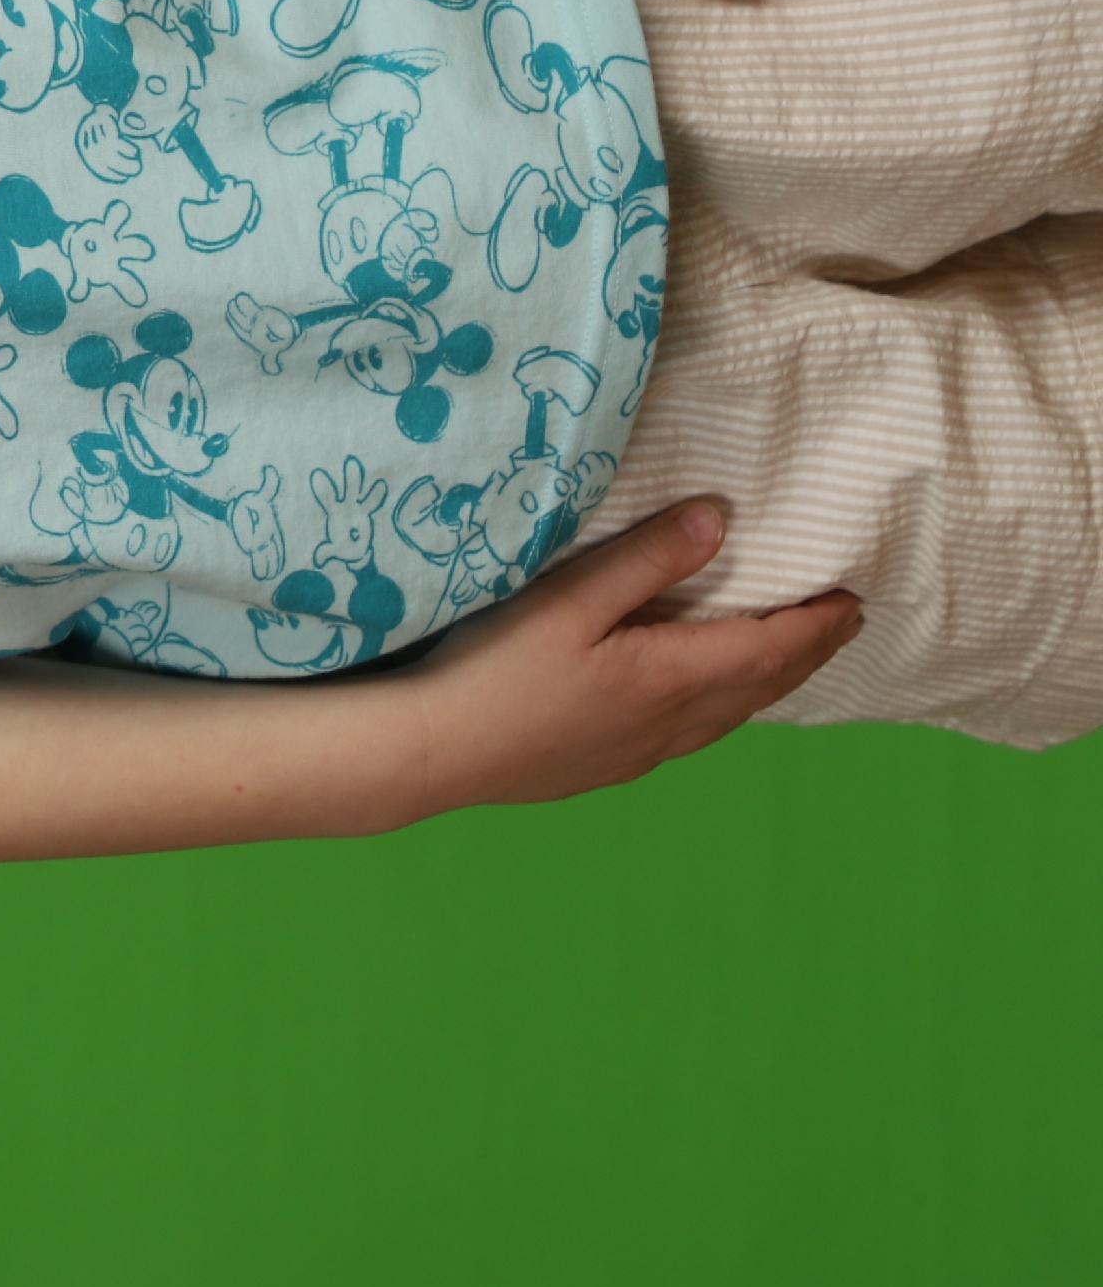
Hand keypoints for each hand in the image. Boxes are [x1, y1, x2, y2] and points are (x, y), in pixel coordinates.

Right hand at [407, 501, 859, 811]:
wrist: (433, 754)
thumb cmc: (494, 670)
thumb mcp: (566, 601)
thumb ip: (644, 559)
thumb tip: (719, 520)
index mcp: (668, 677)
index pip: (768, 649)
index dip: (816, 625)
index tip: (853, 598)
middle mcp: (669, 723)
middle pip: (760, 687)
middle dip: (806, 652)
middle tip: (842, 623)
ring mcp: (639, 752)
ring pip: (729, 718)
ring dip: (769, 684)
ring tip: (787, 659)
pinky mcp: (607, 766)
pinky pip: (693, 735)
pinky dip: (725, 710)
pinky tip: (704, 705)